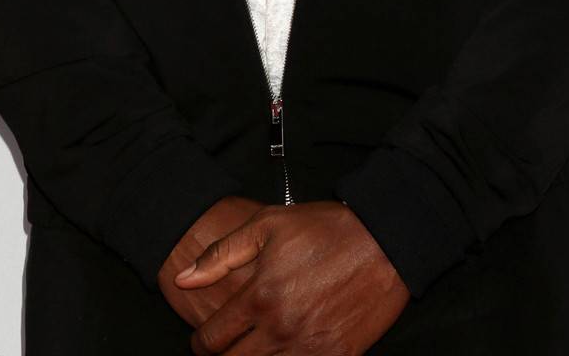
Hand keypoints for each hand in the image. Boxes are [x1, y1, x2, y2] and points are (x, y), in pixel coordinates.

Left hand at [175, 199, 410, 353]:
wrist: (385, 241)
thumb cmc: (326, 229)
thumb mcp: (269, 224)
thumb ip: (221, 253)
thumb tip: (183, 279)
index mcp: (260, 295)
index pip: (212, 339)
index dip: (200, 343)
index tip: (202, 341)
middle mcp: (280, 327)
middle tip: (225, 348)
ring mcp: (308, 347)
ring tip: (253, 350)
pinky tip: (284, 352)